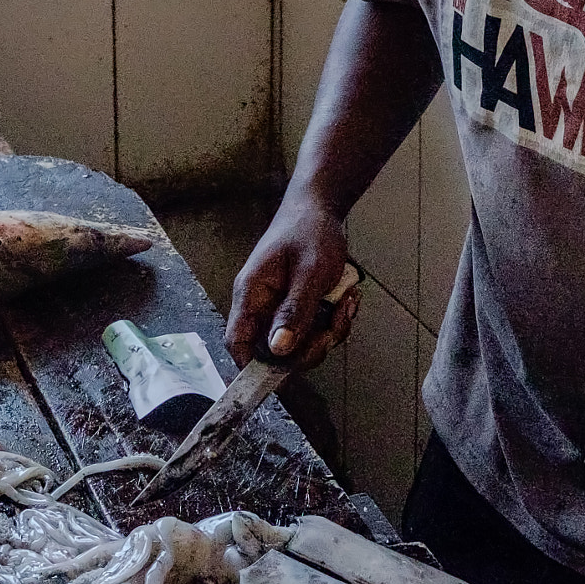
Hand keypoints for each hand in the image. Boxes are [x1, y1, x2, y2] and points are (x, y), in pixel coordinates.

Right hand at [225, 194, 359, 369]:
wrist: (320, 208)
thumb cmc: (309, 231)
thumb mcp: (309, 272)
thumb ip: (294, 310)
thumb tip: (279, 348)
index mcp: (252, 295)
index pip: (238, 342)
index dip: (253, 366)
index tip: (282, 375)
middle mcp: (261, 306)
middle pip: (276, 352)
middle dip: (310, 347)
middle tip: (334, 325)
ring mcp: (280, 308)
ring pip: (300, 344)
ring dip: (329, 332)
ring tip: (345, 304)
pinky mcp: (298, 308)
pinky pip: (314, 331)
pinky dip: (334, 322)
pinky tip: (346, 300)